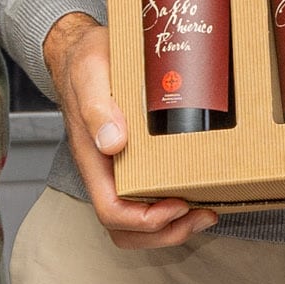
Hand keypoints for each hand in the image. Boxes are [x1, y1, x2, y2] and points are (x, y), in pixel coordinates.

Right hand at [42, 13, 218, 251]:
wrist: (79, 51)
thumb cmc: (84, 61)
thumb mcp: (91, 72)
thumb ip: (98, 107)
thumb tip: (114, 144)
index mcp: (92, 157)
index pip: (112, 211)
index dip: (146, 219)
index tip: (178, 203)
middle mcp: (104, 171)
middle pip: (125, 229)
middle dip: (165, 232)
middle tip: (203, 214)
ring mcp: (117, 170)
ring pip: (136, 223)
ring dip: (172, 227)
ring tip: (205, 211)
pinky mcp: (131, 162)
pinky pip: (147, 199)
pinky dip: (173, 208)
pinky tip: (198, 192)